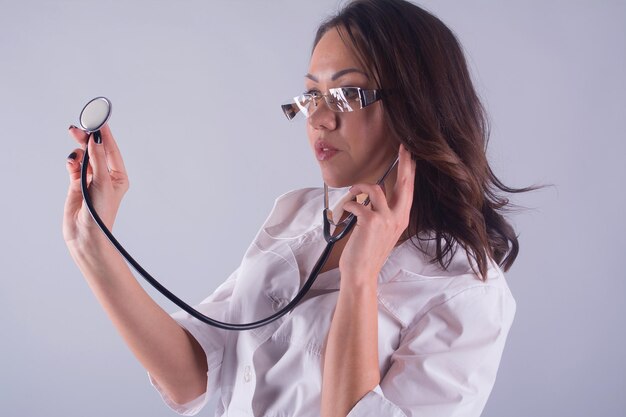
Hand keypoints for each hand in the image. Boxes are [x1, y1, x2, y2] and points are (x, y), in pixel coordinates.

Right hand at [63, 124, 128, 250]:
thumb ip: (98, 159)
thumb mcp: (102, 182)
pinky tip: (71, 163)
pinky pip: (74, 166)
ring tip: (74, 149)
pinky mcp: (76, 183)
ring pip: (84, 157)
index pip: (112, 150)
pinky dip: (72, 161)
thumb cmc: (101, 212)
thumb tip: (96, 139)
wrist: (85, 233)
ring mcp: (90, 179)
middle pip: (96, 151)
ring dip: (79, 151)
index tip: (99, 120)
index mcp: (119, 176)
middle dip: (88, 139)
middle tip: (78, 129)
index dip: (105, 135)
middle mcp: (106, 176)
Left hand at [338, 144, 415, 285]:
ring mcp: (386, 219)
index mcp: (402, 219)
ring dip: (359, 187)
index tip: (410, 154)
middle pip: (404, 183)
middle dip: (403, 163)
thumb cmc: (368, 253)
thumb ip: (384, 214)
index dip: (410, 171)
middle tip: (402, 147)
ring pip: (375, 189)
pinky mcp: (370, 221)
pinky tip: (345, 212)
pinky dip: (348, 204)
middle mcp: (398, 218)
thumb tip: (376, 194)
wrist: (362, 274)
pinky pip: (357, 202)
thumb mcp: (383, 232)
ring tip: (352, 193)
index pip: (408, 190)